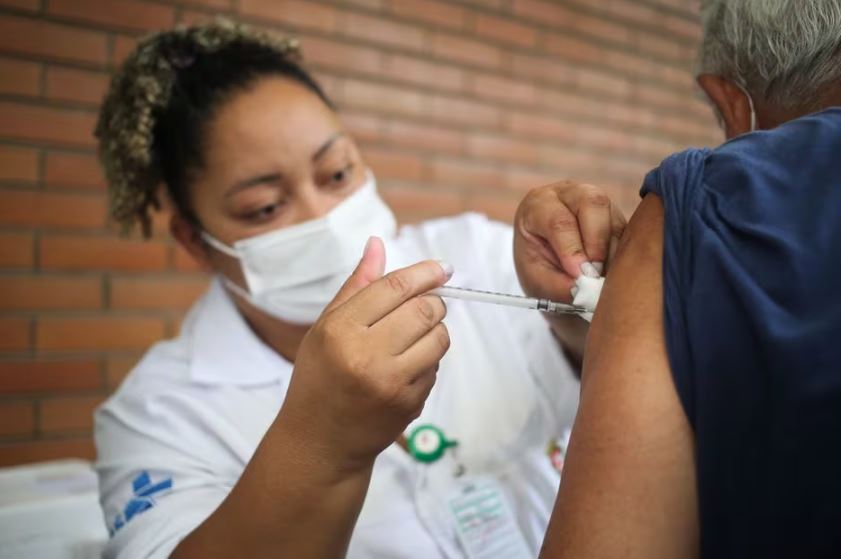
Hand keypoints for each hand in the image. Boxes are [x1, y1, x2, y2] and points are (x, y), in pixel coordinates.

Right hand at [281, 237, 451, 474]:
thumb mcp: (325, 327)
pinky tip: (403, 368)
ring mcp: (391, 383)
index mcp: (340, 330)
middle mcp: (366, 356)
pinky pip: (436, 367)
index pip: (395, 288)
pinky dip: (427, 360)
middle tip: (423, 305)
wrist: (320, 442)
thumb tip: (377, 244)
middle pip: (425, 309)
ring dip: (434, 331)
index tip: (442, 268)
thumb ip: (357, 286)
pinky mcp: (410, 404)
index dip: (425, 273)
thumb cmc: (319, 379)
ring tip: (411, 338)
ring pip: (439, 338)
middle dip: (432, 302)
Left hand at [514, 180, 625, 303]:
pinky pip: (629, 233)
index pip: (559, 220)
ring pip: (614, 218)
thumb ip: (556, 283)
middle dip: (597, 242)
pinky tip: (612, 273)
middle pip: (592, 203)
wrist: (548, 264)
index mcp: (539, 204)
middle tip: (595, 273)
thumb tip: (584, 289)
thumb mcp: (536, 278)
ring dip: (612, 253)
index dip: (572, 249)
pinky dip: (623, 256)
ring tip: (602, 279)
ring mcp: (598, 202)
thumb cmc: (537, 267)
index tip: (580, 275)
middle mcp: (570, 194)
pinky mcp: (618, 216)